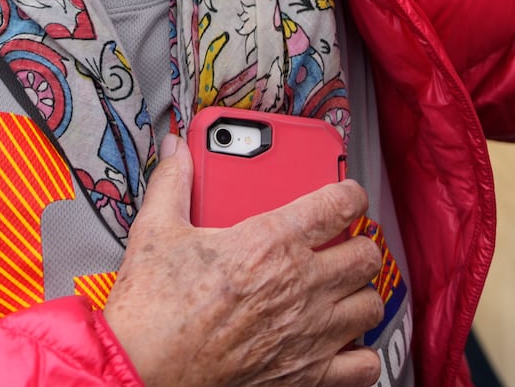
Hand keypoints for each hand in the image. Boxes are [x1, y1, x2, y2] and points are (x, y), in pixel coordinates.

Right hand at [103, 135, 384, 386]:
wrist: (143, 370)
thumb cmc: (152, 308)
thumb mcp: (156, 231)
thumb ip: (173, 183)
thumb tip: (176, 151)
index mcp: (268, 243)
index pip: (338, 204)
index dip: (350, 192)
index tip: (346, 194)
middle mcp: (299, 286)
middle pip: (365, 255)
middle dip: (357, 243)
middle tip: (338, 244)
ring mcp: (308, 333)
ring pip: (371, 305)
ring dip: (359, 294)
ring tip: (339, 288)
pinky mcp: (305, 375)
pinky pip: (364, 365)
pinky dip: (359, 354)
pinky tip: (341, 342)